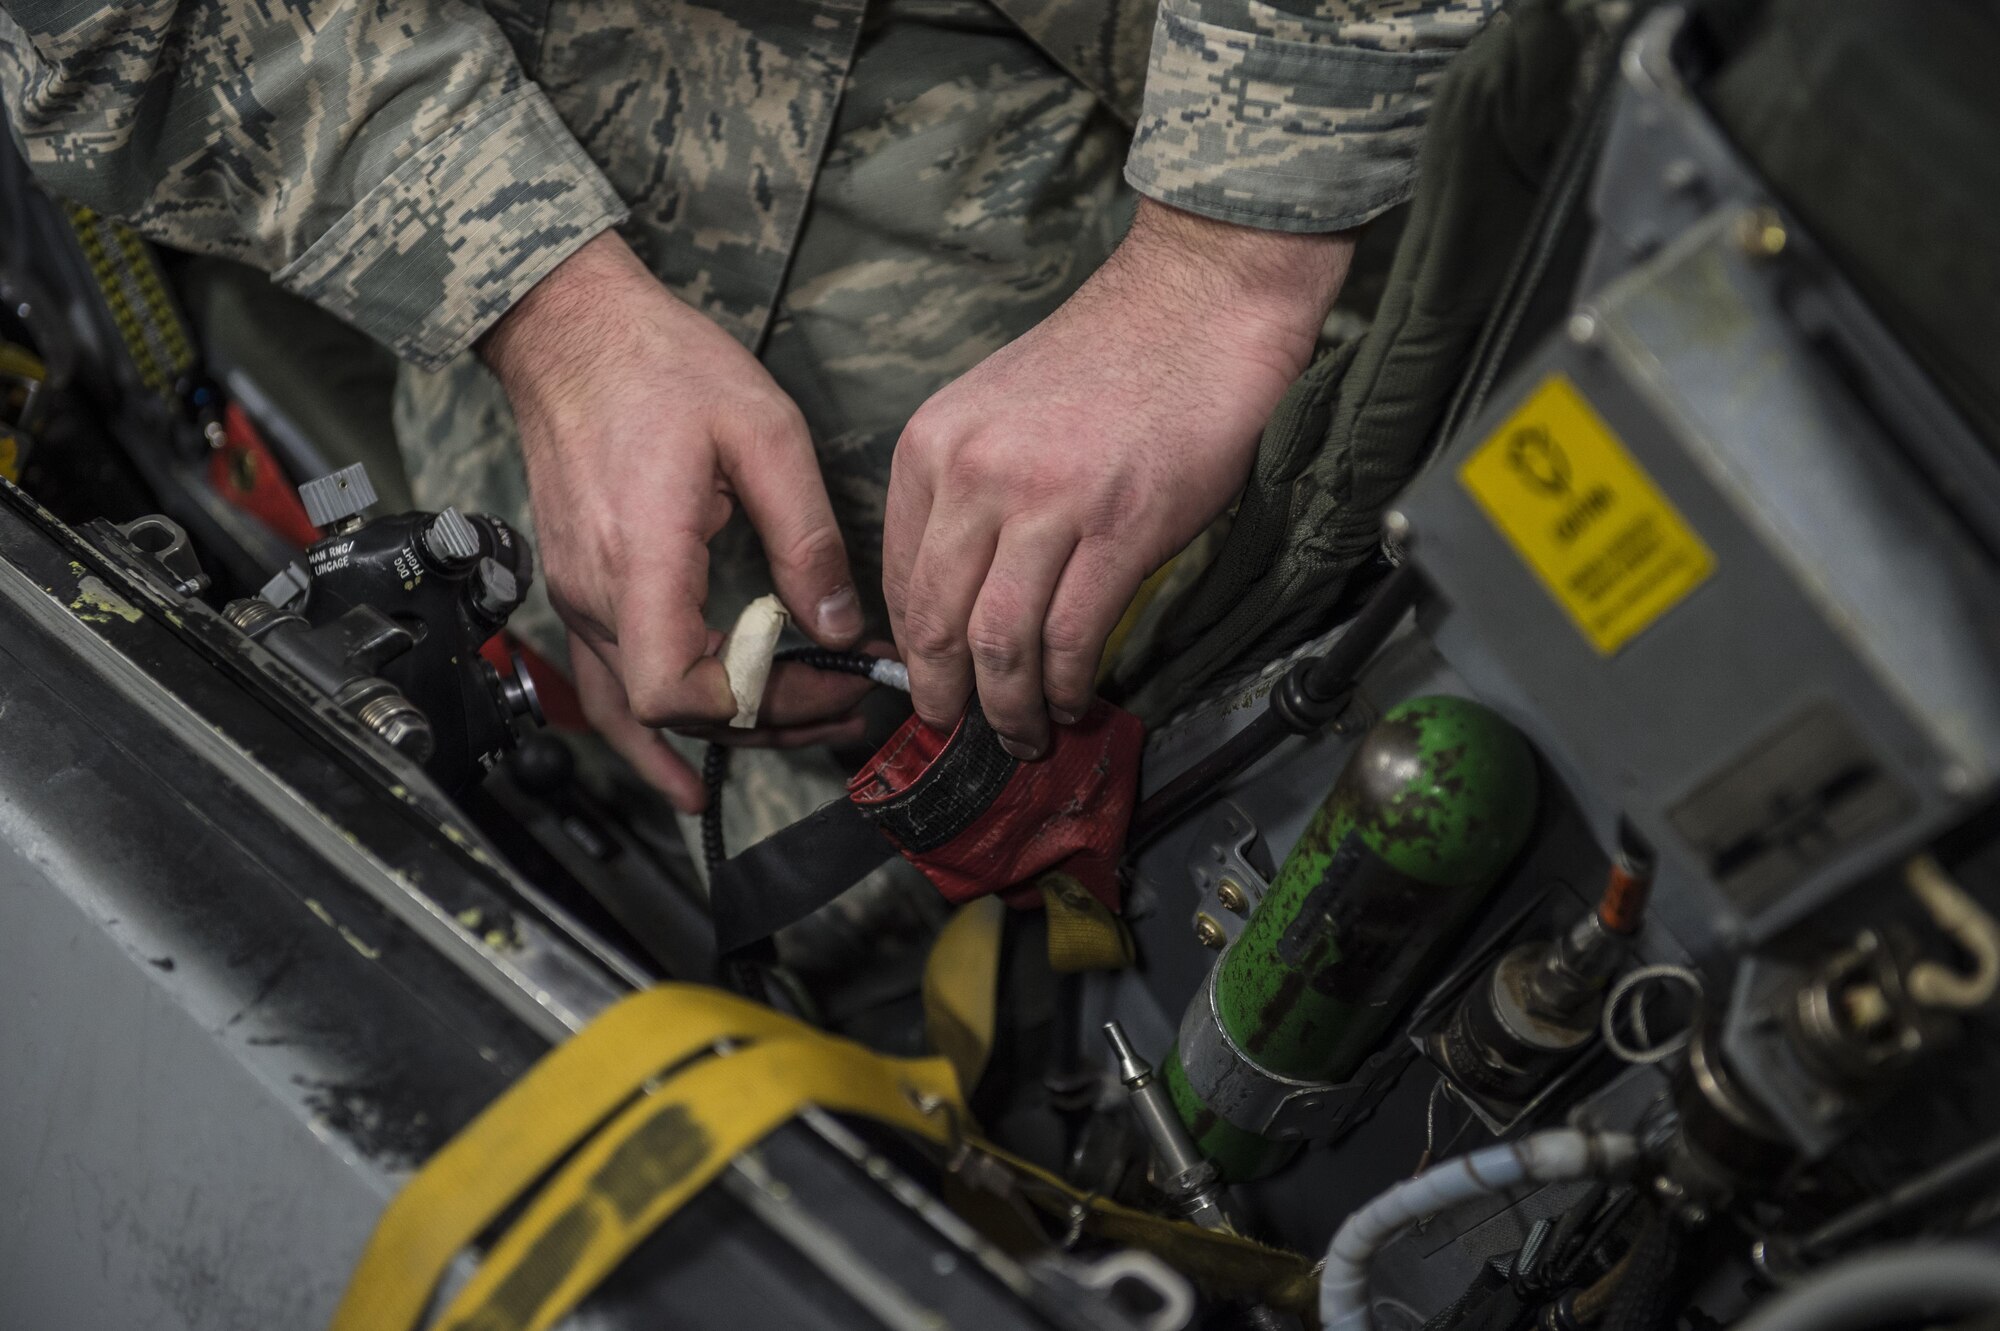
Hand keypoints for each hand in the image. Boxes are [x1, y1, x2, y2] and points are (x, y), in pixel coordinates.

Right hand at [481, 232, 863, 808]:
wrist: (571, 329)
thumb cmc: (660, 364)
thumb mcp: (764, 432)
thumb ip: (806, 538)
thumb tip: (839, 624)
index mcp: (642, 556)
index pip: (677, 692)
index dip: (760, 708)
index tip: (827, 683)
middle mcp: (596, 591)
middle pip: (678, 711)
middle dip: (772, 720)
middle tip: (845, 701)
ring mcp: (578, 597)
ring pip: (646, 710)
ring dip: (728, 729)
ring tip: (801, 727)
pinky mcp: (579, 590)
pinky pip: (608, 689)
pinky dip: (654, 735)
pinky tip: (687, 771)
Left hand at [884, 200, 1354, 757]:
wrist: (1197, 303)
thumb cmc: (1107, 359)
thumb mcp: (994, 410)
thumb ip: (966, 493)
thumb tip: (960, 594)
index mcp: (932, 446)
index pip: (898, 580)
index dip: (910, 653)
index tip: (927, 688)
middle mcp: (974, 474)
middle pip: (936, 624)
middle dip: (944, 699)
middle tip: (960, 735)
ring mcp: (1047, 501)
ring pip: (999, 645)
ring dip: (1008, 710)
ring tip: (1022, 736)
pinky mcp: (1120, 525)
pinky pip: (1073, 636)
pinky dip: (1067, 685)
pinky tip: (1073, 700)